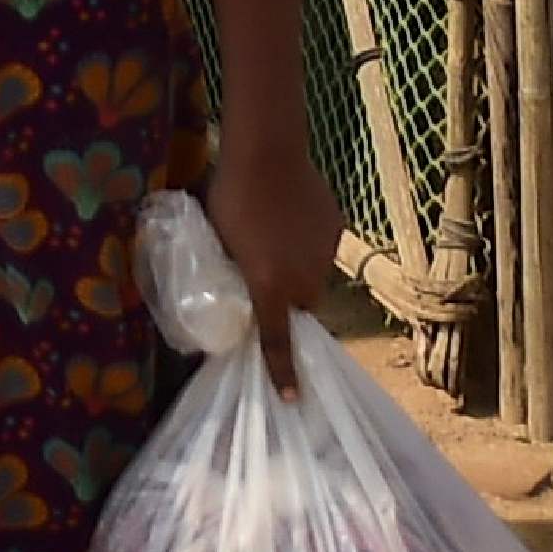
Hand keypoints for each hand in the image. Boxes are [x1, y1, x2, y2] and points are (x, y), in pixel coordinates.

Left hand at [205, 138, 342, 391]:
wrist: (267, 153)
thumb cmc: (228, 197)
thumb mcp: (216, 241)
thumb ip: (232, 271)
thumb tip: (232, 287)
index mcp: (269, 287)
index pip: (277, 340)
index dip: (282, 371)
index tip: (290, 399)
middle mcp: (304, 278)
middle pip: (301, 307)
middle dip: (287, 306)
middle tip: (263, 288)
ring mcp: (325, 254)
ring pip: (314, 279)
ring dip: (297, 274)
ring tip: (273, 246)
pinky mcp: (336, 230)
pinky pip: (322, 251)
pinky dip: (307, 248)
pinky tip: (286, 222)